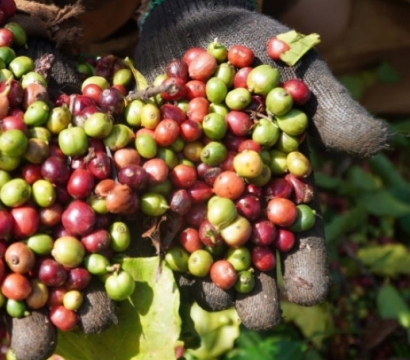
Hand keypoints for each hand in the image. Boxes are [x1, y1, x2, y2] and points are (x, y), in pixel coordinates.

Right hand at [0, 38, 115, 359]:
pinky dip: (121, 248)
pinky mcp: (102, 193)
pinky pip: (113, 225)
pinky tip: (130, 274)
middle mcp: (22, 234)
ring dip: (85, 299)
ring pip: (75, 268)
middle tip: (36, 350)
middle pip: (25, 287)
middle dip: (31, 320)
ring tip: (96, 323)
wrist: (18, 62)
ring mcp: (65, 217)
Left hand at [133, 0, 389, 329]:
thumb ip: (330, 109)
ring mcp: (188, 192)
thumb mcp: (296, 71)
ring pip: (197, 246)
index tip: (308, 294)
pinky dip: (150, 240)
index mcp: (275, 184)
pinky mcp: (147, 179)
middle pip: (246, 252)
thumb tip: (375, 146)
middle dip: (253, 287)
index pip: (297, 234)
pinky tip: (155, 265)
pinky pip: (146, 215)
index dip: (305, 265)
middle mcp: (232, 198)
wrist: (191, 25)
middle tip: (256, 315)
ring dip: (203, 276)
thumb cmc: (252, 49)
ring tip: (210, 298)